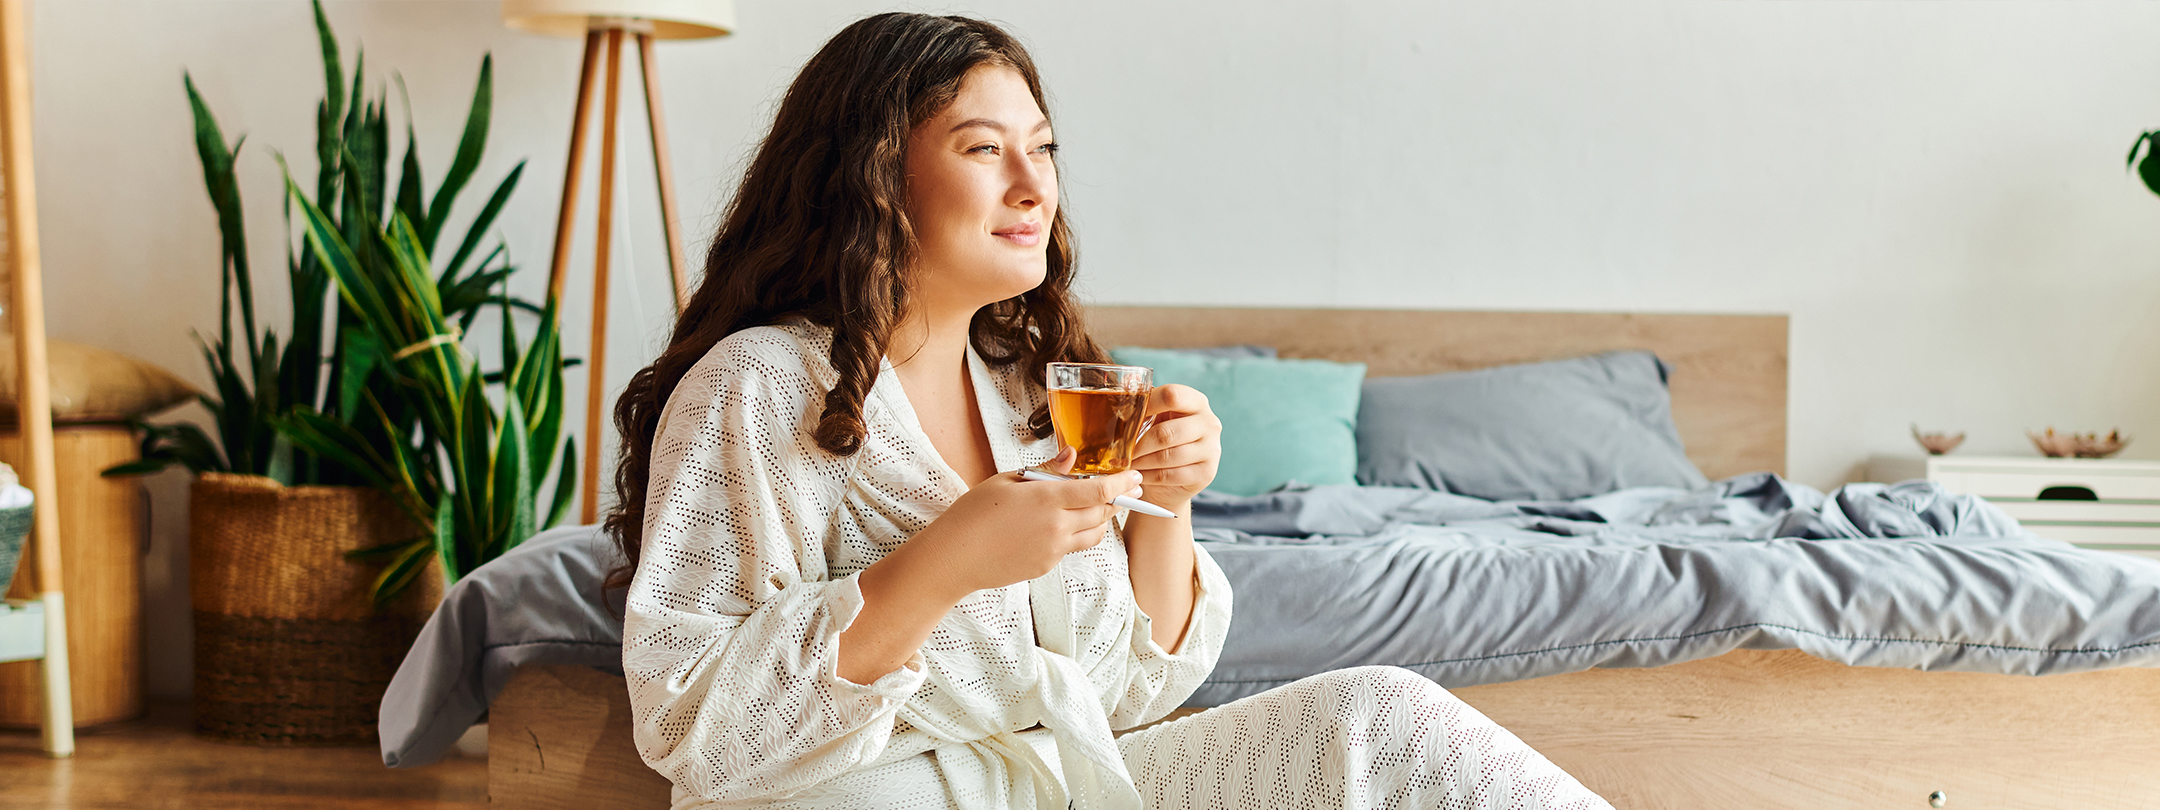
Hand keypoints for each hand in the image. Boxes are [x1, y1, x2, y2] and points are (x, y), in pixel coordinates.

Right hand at [902, 447, 1141, 598]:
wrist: (954, 557)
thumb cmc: (973, 514)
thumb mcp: (1007, 481)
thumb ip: (1046, 470)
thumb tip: (1072, 456)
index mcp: (1047, 499)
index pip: (1099, 491)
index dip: (1122, 483)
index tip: (1135, 476)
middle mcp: (1056, 527)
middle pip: (1102, 513)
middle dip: (1115, 500)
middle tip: (1122, 490)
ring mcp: (1053, 550)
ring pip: (1094, 534)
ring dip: (1100, 520)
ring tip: (1095, 507)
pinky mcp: (1046, 566)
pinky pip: (1072, 548)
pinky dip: (1075, 534)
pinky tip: (1060, 525)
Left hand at [1129, 384, 1220, 510]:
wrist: (1177, 476)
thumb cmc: (1163, 439)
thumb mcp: (1157, 418)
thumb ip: (1144, 406)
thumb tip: (1121, 396)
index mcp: (1197, 401)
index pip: (1172, 395)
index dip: (1146, 405)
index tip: (1126, 416)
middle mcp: (1209, 423)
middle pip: (1167, 432)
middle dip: (1138, 444)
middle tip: (1120, 450)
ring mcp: (1211, 450)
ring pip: (1167, 456)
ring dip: (1141, 461)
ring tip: (1127, 463)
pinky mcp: (1206, 474)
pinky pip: (1169, 475)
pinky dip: (1148, 476)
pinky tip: (1139, 474)